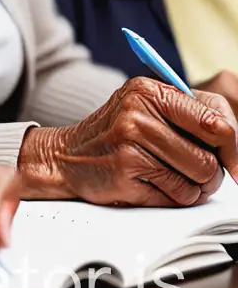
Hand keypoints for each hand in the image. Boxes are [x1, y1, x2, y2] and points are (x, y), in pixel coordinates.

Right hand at [18, 76, 237, 205]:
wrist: (67, 155)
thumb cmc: (115, 135)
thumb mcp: (146, 109)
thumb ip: (189, 118)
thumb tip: (236, 151)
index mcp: (149, 90)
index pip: (216, 120)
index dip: (233, 149)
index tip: (234, 164)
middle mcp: (138, 110)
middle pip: (211, 157)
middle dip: (211, 174)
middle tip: (194, 173)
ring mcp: (130, 140)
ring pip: (198, 178)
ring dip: (193, 187)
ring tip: (170, 178)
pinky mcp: (126, 169)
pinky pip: (178, 195)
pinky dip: (173, 197)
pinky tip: (152, 185)